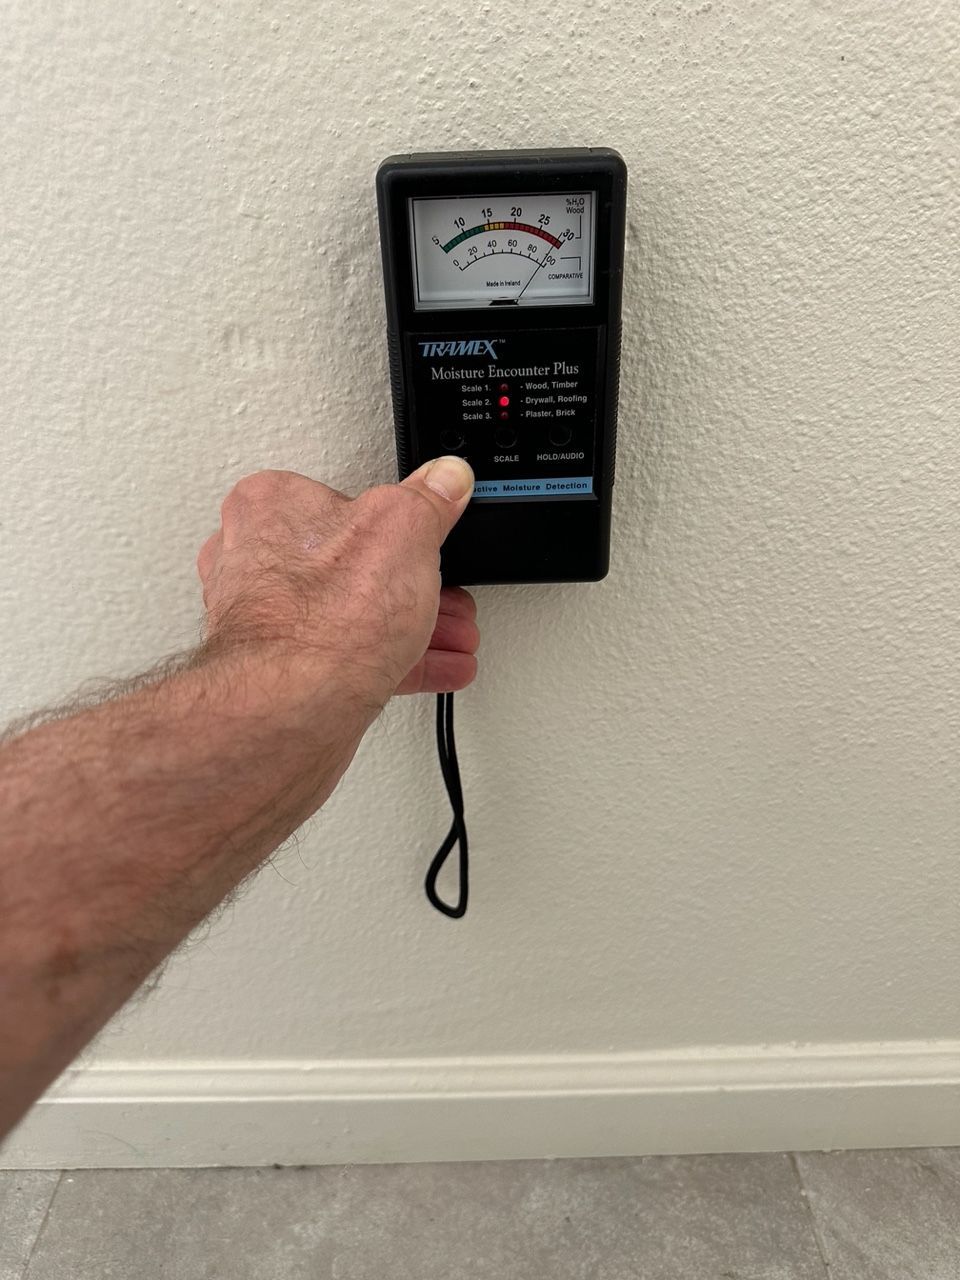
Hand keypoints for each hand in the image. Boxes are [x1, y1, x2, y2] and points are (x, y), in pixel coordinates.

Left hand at [196, 459, 479, 706]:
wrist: (296, 707)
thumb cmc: (325, 616)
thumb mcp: (404, 530)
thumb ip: (428, 500)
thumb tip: (445, 479)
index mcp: (272, 506)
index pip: (343, 500)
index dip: (396, 524)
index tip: (426, 537)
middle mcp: (253, 559)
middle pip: (351, 564)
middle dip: (410, 585)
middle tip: (445, 596)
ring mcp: (263, 620)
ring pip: (351, 614)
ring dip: (411, 626)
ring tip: (451, 635)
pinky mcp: (282, 670)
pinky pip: (348, 657)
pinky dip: (394, 661)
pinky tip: (434, 666)